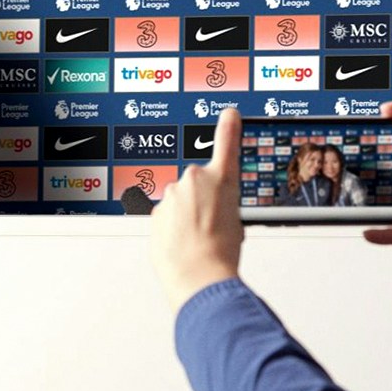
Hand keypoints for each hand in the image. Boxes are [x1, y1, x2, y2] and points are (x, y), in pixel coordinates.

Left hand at [150, 108, 243, 309]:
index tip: (229, 114)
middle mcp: (193, 180)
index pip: (226, 144)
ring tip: (197, 239)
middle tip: (212, 224)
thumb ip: (220, 203)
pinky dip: (172, 228)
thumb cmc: (221, 253)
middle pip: (197, 184)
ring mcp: (171, 196)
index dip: (228, 127)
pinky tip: (182, 244)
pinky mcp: (155, 212)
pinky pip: (166, 217)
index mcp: (222, 179)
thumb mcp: (236, 221)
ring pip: (179, 201)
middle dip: (202, 200)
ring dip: (185, 216)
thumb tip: (209, 208)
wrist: (198, 275)